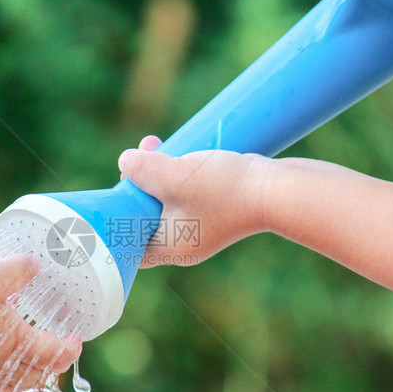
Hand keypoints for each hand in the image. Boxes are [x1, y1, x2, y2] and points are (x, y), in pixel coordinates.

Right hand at [0, 214, 80, 391]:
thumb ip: (18, 270)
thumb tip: (35, 264)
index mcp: (20, 346)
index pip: (58, 355)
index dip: (71, 347)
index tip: (74, 339)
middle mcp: (4, 374)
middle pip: (38, 380)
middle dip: (47, 367)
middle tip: (46, 354)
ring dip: (16, 386)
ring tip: (14, 373)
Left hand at [118, 136, 269, 266]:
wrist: (277, 188)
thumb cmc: (224, 189)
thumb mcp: (173, 176)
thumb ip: (142, 170)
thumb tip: (124, 161)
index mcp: (170, 248)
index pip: (129, 245)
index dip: (117, 220)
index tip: (115, 193)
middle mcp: (183, 243)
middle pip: (145, 218)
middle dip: (136, 185)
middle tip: (134, 159)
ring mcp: (200, 226)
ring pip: (164, 201)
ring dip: (155, 173)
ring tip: (152, 143)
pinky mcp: (214, 210)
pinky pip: (184, 195)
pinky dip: (176, 175)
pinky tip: (176, 151)